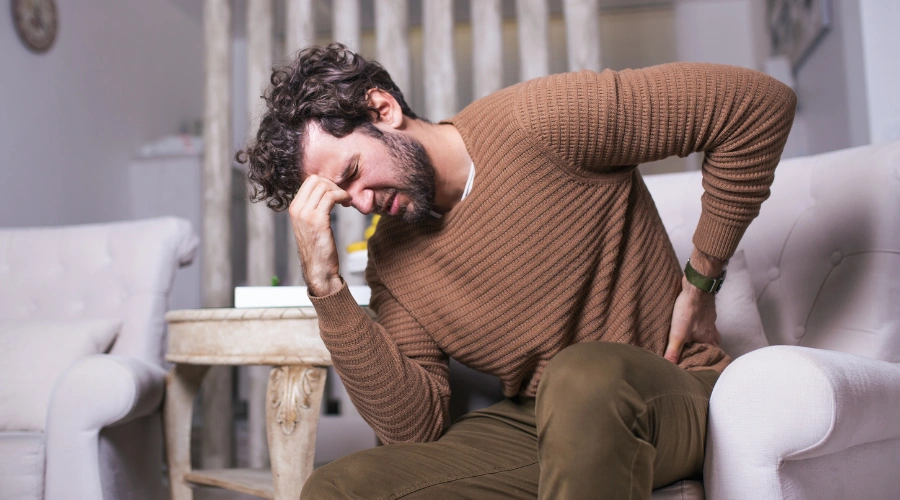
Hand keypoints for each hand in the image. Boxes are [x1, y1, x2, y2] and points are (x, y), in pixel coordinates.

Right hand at [288, 175, 351, 296]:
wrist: (318, 268)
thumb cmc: (318, 248)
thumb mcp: (310, 224)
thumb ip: (312, 208)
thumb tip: (324, 192)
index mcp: (294, 208)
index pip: (309, 181)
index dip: (326, 183)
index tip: (336, 193)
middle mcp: (297, 209)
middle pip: (315, 180)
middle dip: (332, 184)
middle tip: (342, 196)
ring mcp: (306, 214)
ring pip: (324, 186)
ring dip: (339, 190)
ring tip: (346, 200)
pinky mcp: (318, 220)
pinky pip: (331, 197)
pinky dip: (342, 196)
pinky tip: (347, 203)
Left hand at [663, 248, 724, 362]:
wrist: (696, 287)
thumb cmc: (688, 311)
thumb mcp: (678, 335)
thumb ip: (673, 352)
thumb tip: (668, 366)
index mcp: (708, 339)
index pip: (713, 354)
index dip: (709, 360)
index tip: (706, 365)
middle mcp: (712, 330)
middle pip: (714, 343)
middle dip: (707, 348)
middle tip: (699, 352)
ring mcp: (710, 318)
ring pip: (711, 330)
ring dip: (704, 335)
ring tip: (694, 338)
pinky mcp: (705, 308)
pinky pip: (705, 319)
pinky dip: (700, 322)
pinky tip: (692, 320)